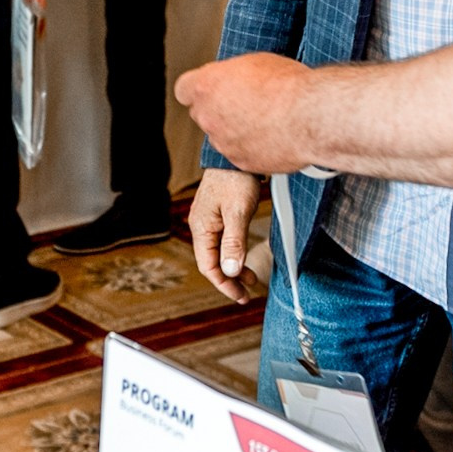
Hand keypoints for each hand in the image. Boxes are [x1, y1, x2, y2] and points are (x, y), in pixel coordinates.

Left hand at [177, 52, 320, 174]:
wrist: (310, 117)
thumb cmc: (288, 86)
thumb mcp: (255, 63)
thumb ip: (234, 75)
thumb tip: (235, 79)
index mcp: (206, 86)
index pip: (184, 90)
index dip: (199, 90)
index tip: (210, 89)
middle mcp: (208, 116)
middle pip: (202, 114)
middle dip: (218, 110)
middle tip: (244, 104)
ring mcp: (223, 142)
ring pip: (221, 137)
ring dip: (235, 130)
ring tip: (264, 120)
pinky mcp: (240, 162)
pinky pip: (240, 154)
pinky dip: (251, 147)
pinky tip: (271, 136)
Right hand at [190, 168, 264, 303]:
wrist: (235, 155)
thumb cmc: (236, 180)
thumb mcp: (237, 213)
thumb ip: (234, 242)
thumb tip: (231, 271)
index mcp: (201, 228)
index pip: (208, 266)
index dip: (224, 284)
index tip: (240, 296)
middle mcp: (201, 226)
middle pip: (212, 262)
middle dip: (229, 279)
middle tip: (247, 292)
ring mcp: (208, 221)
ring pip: (217, 253)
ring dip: (233, 268)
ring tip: (251, 278)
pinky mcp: (217, 215)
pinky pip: (222, 242)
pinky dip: (233, 254)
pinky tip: (244, 257)